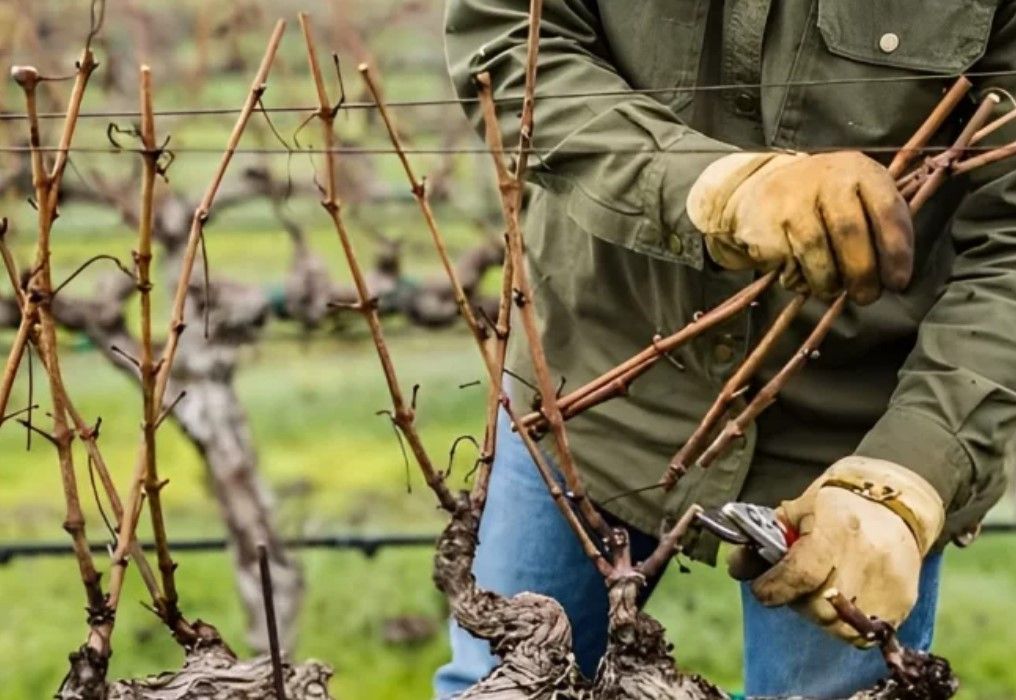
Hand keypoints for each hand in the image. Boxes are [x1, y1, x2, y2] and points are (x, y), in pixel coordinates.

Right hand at [687, 151, 913, 304]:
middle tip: (867, 297)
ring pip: (817, 254)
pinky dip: (798, 280)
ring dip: (829, 282)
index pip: (886, 209)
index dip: (896, 251)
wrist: (758, 190)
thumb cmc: (821, 202)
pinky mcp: (765, 226)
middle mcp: (825, 179)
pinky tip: (799, 275)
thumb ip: (878, 224)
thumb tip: (894, 276)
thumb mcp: (855, 195)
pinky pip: (788, 265)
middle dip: (862, 274)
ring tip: (832, 290)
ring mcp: (790, 201)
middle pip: (850, 233)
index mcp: (858, 170)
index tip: (898, 282)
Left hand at [729, 457, 944, 645]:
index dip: (774, 587)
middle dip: (795, 600)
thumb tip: (736, 568)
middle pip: (817, 607)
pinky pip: (862, 633)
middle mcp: (867, 557)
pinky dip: (843, 621)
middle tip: (793, 584)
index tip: (761, 588)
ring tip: (818, 589)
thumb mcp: (794, 511)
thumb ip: (761, 540)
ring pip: (838, 627)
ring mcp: (889, 583)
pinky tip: (840, 597)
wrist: (894, 501)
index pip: (801, 574)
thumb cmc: (834, 506)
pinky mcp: (903, 602)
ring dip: (818, 614)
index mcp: (837, 528)